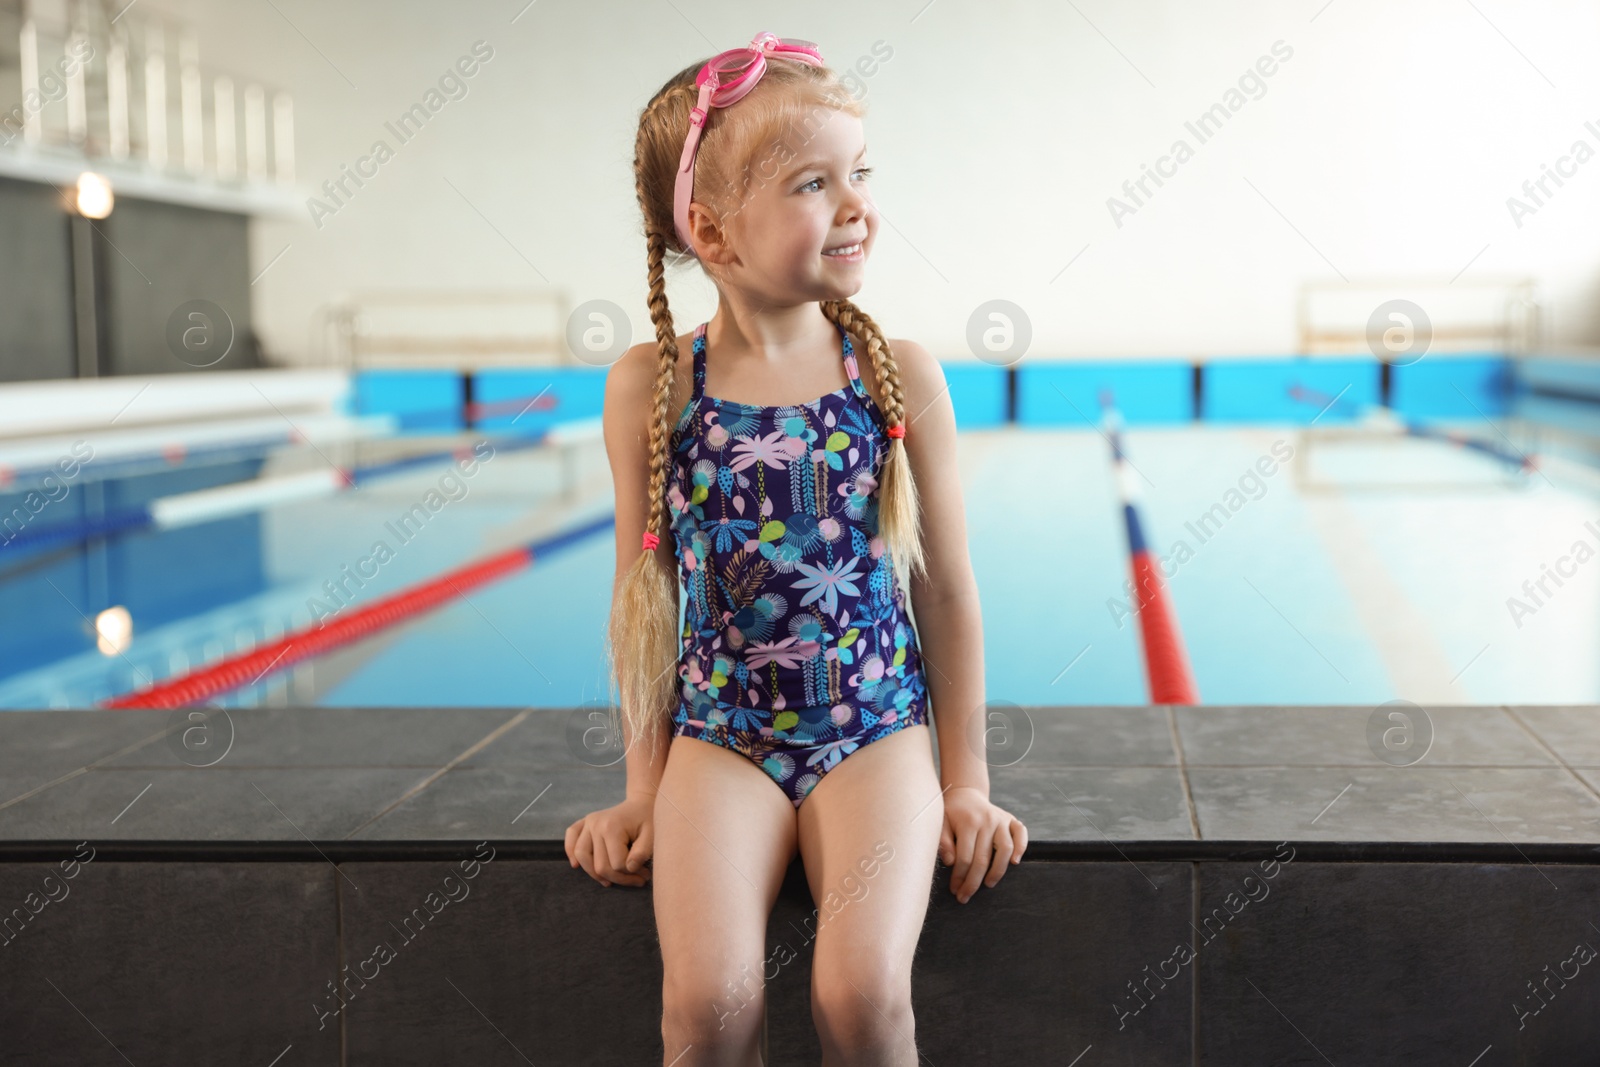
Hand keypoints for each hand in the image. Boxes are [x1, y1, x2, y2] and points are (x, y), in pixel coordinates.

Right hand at [565, 793, 653, 887]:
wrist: (641, 804)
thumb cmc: (649, 820)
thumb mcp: (653, 836)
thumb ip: (642, 853)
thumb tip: (629, 868)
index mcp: (612, 827)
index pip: (617, 864)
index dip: (631, 874)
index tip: (645, 873)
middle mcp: (595, 824)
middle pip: (599, 865)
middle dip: (618, 878)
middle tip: (636, 879)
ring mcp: (588, 822)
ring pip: (581, 856)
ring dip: (594, 874)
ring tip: (609, 881)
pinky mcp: (584, 822)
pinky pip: (571, 836)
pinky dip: (570, 851)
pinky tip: (576, 865)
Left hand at [938, 785, 1026, 903]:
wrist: (964, 793)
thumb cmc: (950, 813)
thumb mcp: (940, 823)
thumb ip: (943, 841)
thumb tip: (950, 862)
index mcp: (968, 822)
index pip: (965, 857)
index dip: (959, 877)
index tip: (955, 890)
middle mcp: (987, 820)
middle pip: (983, 858)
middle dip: (974, 882)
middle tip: (965, 896)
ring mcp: (1001, 819)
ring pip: (1005, 849)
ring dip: (998, 870)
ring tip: (988, 884)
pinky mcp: (1011, 819)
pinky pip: (1021, 833)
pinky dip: (1021, 847)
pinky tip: (1014, 862)